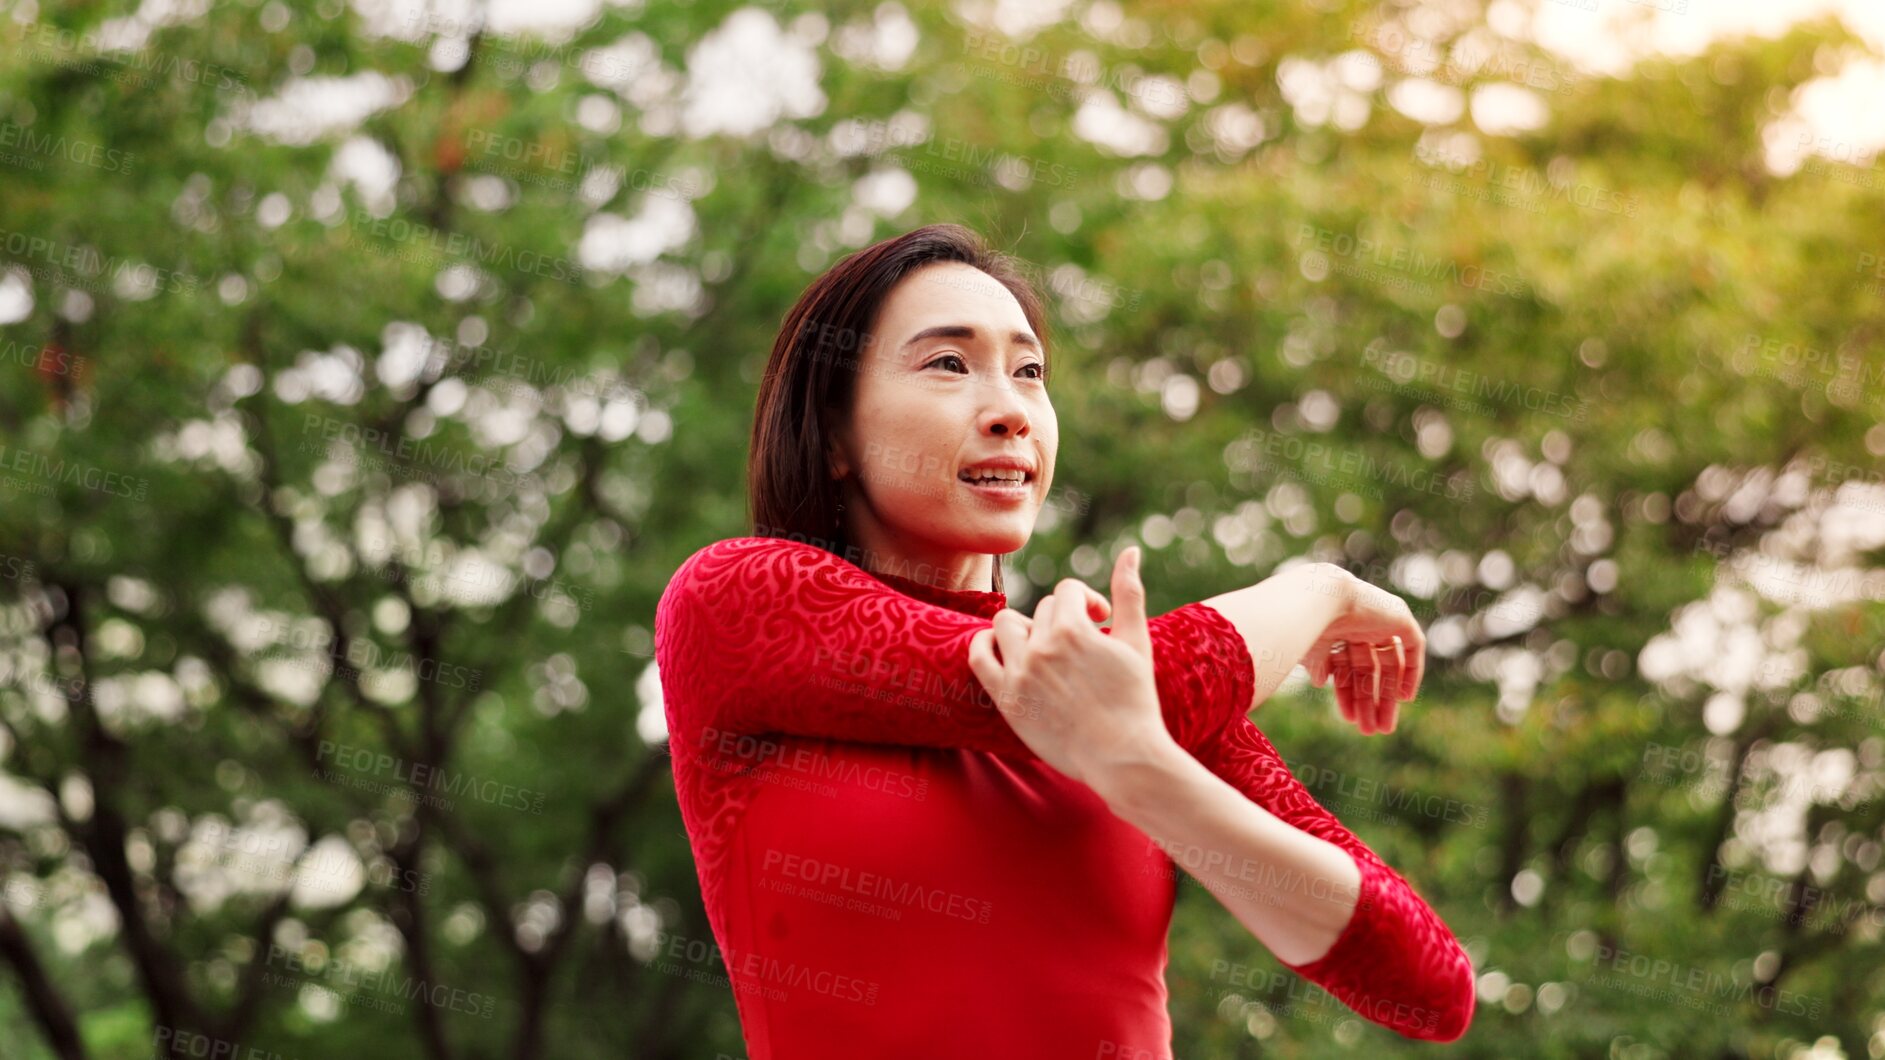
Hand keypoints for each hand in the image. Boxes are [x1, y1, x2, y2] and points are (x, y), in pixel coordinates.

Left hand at [966, 548, 1171, 787]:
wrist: (1121, 756)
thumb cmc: (1135, 699)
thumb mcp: (1136, 641)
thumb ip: (1129, 592)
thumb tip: (1130, 549)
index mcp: (1073, 629)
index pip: (1066, 592)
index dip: (1085, 602)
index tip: (1100, 622)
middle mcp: (1041, 647)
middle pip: (1042, 611)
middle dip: (1062, 621)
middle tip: (1081, 647)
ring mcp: (1020, 673)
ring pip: (1006, 624)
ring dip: (1026, 628)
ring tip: (1046, 648)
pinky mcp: (1006, 698)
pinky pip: (978, 656)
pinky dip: (984, 643)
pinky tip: (1001, 647)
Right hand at [1300, 568, 1426, 735]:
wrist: (1320, 600)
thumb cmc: (1304, 626)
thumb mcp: (1308, 654)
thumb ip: (1316, 666)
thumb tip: (1319, 681)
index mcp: (1333, 631)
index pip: (1344, 668)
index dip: (1347, 694)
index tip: (1349, 718)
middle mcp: (1356, 624)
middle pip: (1367, 670)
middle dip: (1368, 701)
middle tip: (1369, 730)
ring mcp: (1378, 619)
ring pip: (1388, 665)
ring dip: (1386, 697)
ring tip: (1382, 727)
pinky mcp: (1398, 616)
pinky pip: (1413, 647)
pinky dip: (1411, 672)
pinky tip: (1404, 698)